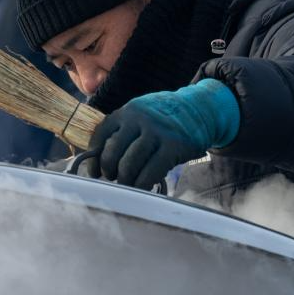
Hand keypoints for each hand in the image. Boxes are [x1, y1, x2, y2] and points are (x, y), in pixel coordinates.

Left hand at [87, 79, 239, 190]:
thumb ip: (121, 130)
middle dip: (108, 170)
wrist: (199, 108)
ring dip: (124, 180)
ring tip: (126, 184)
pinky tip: (142, 186)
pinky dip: (142, 183)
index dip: (94, 158)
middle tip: (112, 178)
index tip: (94, 172)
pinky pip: (151, 171)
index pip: (100, 136)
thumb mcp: (139, 114)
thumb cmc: (162, 118)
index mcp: (126, 112)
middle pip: (113, 152)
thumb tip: (97, 158)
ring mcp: (156, 133)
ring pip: (129, 164)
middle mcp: (138, 120)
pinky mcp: (173, 147)